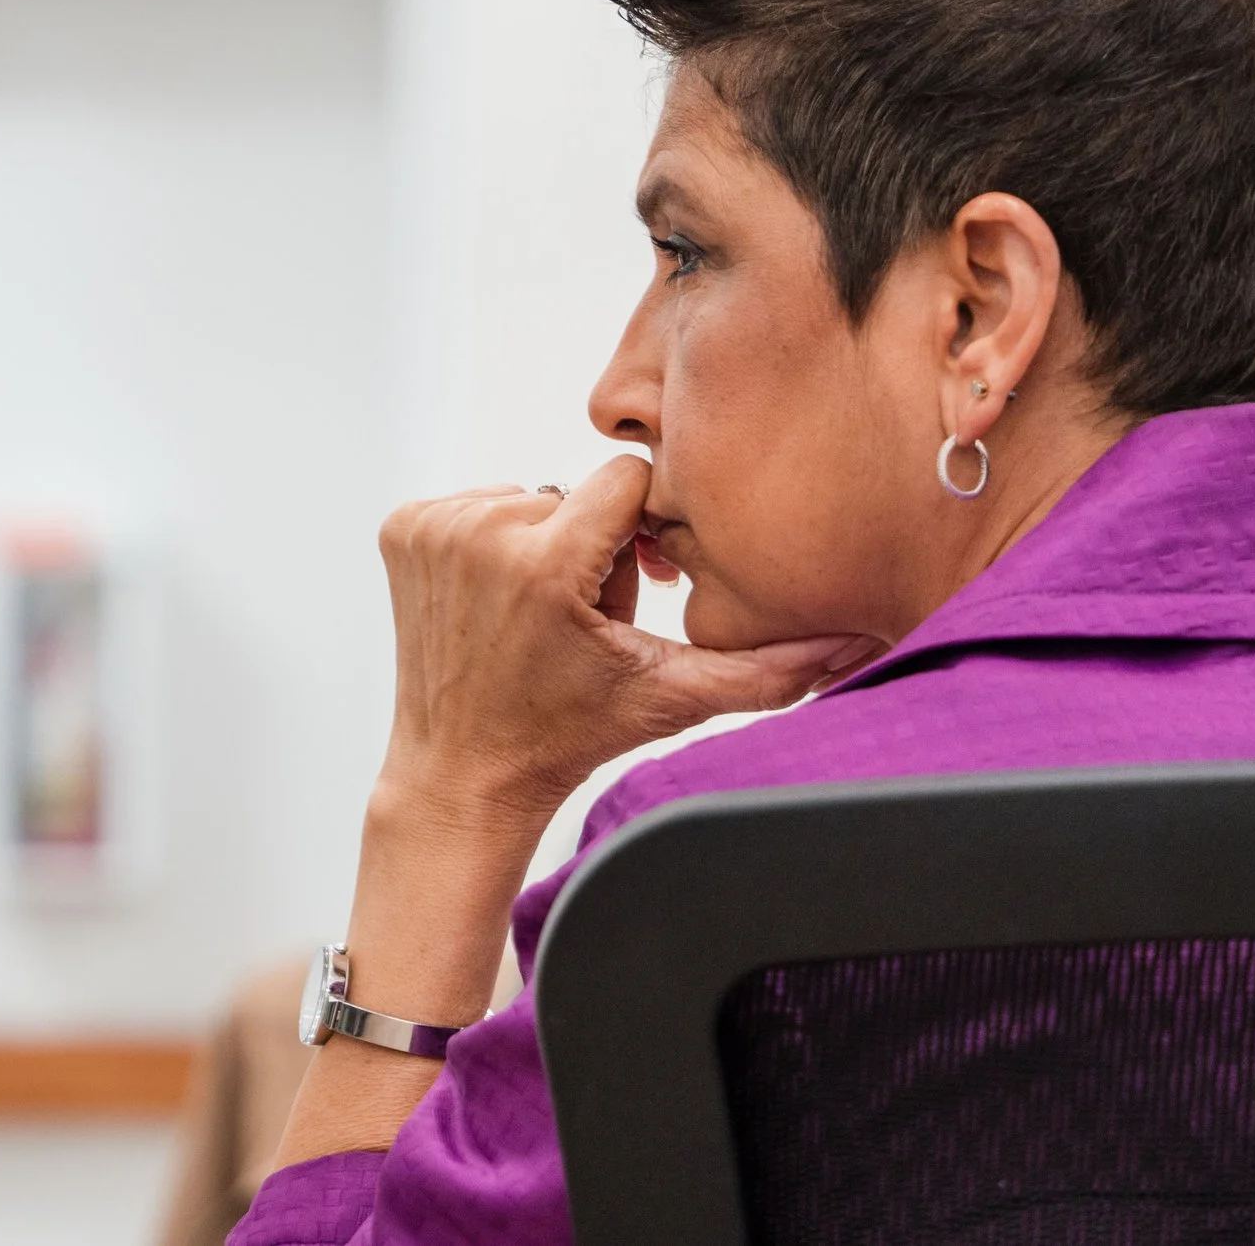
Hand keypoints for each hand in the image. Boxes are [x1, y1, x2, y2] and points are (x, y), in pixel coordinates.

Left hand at [373, 452, 880, 836]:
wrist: (464, 774)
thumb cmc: (563, 737)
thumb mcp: (670, 697)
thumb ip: (764, 669)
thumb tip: (850, 648)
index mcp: (544, 564)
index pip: (627, 481)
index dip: (640, 533)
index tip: (630, 586)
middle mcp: (480, 534)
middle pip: (578, 494)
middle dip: (592, 546)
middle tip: (581, 620)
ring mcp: (434, 530)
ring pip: (530, 497)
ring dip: (545, 544)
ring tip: (540, 615)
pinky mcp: (404, 530)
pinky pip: (477, 503)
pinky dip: (496, 542)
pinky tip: (500, 601)